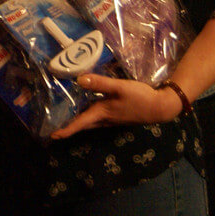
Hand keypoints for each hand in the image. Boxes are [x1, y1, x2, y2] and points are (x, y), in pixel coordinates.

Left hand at [50, 74, 183, 138]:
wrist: (161, 107)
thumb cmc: (140, 98)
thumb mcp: (120, 88)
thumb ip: (100, 84)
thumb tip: (79, 79)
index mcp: (102, 113)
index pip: (80, 123)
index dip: (66, 130)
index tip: (53, 136)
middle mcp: (105, 119)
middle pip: (83, 125)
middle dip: (69, 127)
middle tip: (55, 126)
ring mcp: (112, 119)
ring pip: (90, 122)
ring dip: (78, 122)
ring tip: (66, 117)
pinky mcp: (117, 115)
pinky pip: (98, 118)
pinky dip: (88, 115)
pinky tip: (87, 106)